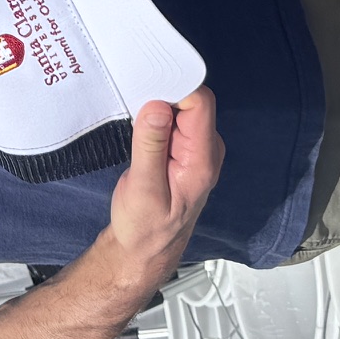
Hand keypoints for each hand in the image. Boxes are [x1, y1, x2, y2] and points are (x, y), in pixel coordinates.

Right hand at [105, 90, 222, 286]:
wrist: (145, 249)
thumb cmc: (144, 226)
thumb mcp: (143, 188)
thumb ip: (151, 146)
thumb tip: (158, 106)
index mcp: (203, 159)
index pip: (199, 103)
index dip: (174, 89)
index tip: (145, 88)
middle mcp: (207, 149)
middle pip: (192, 100)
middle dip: (163, 94)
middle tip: (133, 103)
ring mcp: (197, 148)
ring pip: (182, 107)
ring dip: (157, 106)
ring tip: (133, 117)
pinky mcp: (183, 148)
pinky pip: (174, 119)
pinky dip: (155, 116)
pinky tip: (139, 124)